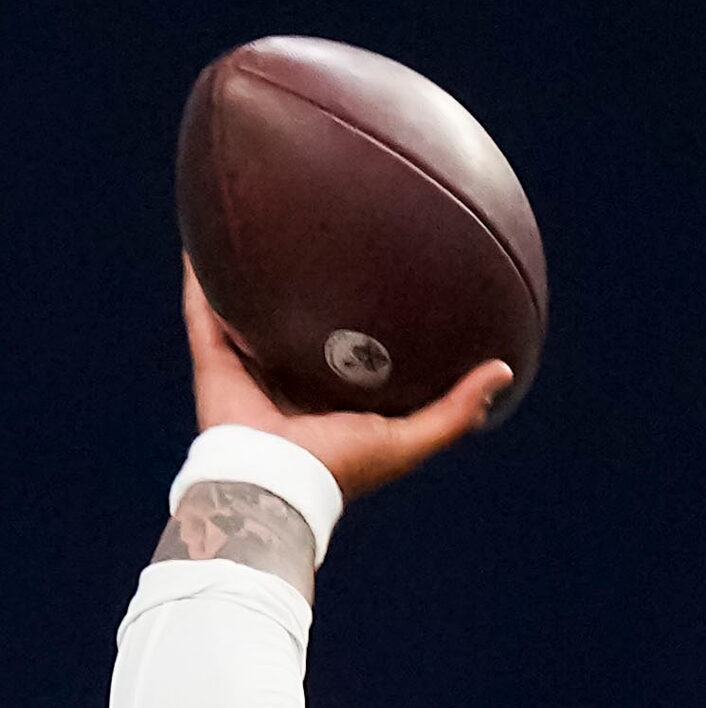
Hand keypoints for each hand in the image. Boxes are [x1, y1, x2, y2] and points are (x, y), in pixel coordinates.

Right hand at [179, 255, 512, 500]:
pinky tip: (202, 238)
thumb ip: (456, 409)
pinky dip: (200, 280)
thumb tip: (503, 369)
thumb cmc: (343, 467)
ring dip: (246, 275)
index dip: (365, 318)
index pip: (350, 351)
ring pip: (247, 313)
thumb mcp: (411, 438)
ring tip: (251, 221)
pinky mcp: (214, 364)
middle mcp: (290, 380)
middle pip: (296, 324)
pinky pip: (204, 313)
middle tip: (320, 233)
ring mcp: (249, 371)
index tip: (383, 277)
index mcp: (332, 398)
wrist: (277, 486)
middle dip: (303, 286)